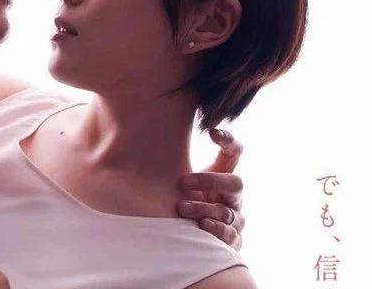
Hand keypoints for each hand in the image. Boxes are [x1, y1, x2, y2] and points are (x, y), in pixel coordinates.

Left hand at [177, 129, 245, 249]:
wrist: (187, 233)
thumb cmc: (181, 199)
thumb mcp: (178, 179)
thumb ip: (170, 161)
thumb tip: (136, 138)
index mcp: (223, 176)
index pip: (234, 152)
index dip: (228, 140)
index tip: (210, 132)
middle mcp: (233, 196)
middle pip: (235, 183)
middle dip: (208, 181)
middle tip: (181, 181)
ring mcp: (235, 218)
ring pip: (227, 211)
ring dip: (203, 208)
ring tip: (181, 207)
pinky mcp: (232, 239)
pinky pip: (231, 235)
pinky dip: (216, 230)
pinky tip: (201, 226)